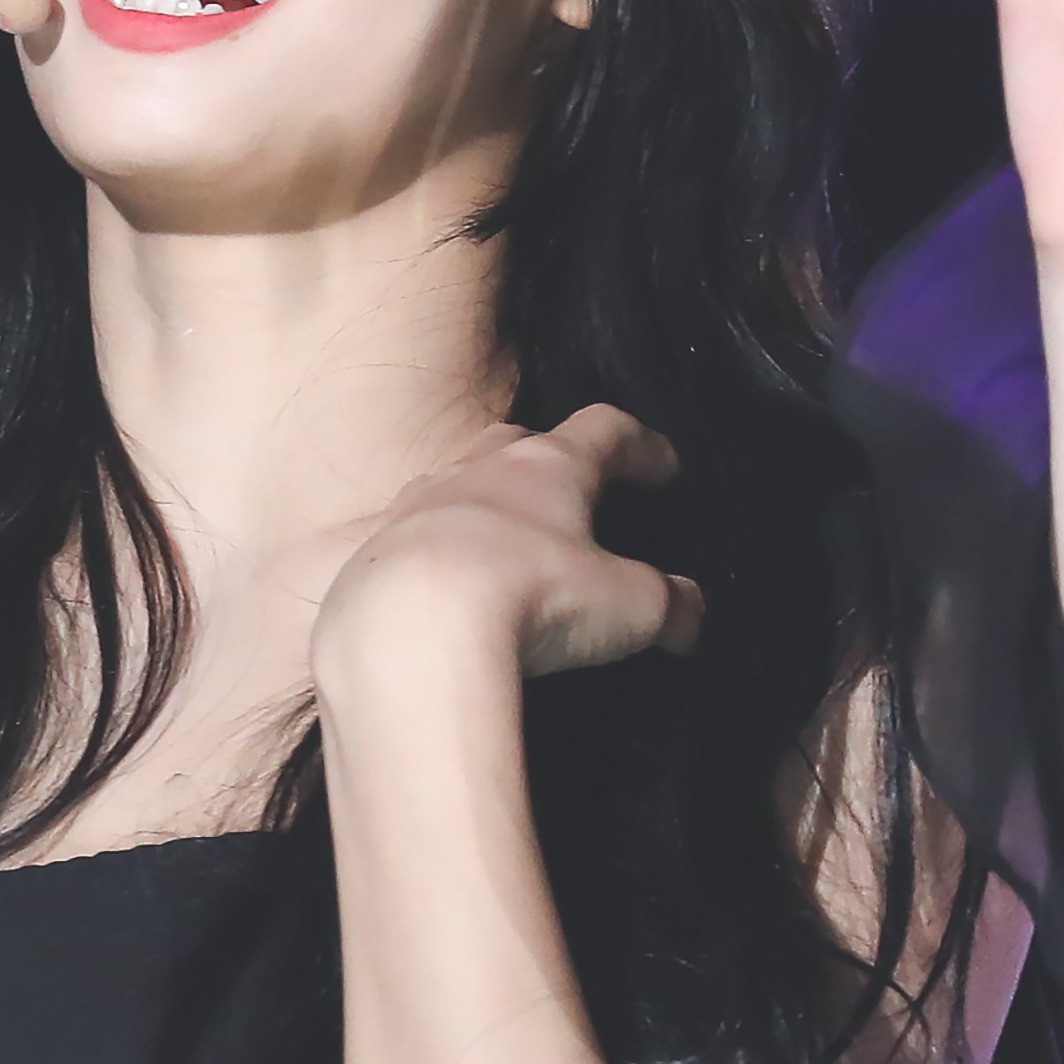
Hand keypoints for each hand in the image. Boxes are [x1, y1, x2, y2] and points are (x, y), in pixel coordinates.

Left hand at [311, 406, 701, 689]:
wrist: (409, 633)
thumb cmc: (534, 599)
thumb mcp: (629, 608)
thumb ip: (669, 604)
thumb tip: (692, 610)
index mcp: (549, 465)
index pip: (605, 429)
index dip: (639, 445)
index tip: (662, 466)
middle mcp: (477, 470)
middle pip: (517, 441)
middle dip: (550, 461)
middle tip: (573, 492)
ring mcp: (416, 507)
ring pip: (455, 485)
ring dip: (484, 504)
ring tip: (503, 541)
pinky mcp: (371, 556)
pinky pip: (411, 542)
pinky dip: (438, 557)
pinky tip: (445, 591)